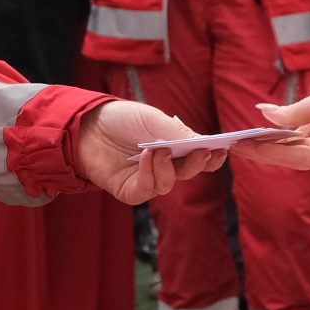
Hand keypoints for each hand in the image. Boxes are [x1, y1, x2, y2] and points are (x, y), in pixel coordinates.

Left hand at [67, 101, 227, 205]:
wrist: (86, 125)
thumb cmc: (121, 119)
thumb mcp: (153, 120)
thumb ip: (178, 133)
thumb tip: (206, 145)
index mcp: (174, 147)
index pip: (200, 157)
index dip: (212, 156)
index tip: (222, 149)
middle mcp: (164, 166)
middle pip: (188, 172)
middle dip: (198, 163)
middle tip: (202, 151)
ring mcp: (147, 179)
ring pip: (169, 184)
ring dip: (168, 168)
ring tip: (160, 149)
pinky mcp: (130, 190)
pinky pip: (147, 189)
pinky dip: (150, 174)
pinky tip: (146, 157)